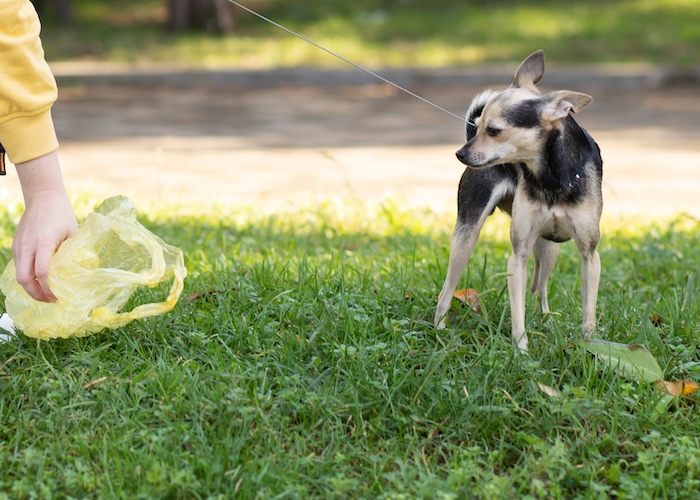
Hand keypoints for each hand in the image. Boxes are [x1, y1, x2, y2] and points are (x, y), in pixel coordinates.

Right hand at [13, 151, 76, 301]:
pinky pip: (19, 267)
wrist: (43, 197)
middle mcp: (28, 246)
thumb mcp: (73, 233)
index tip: (59, 297)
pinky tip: (39, 281)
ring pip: (19, 275)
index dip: (49, 289)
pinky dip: (27, 277)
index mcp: (44, 242)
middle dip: (36, 294)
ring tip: (46, 294)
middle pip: (24, 279)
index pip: (42, 272)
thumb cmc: (61, 215)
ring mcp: (19, 246)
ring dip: (31, 288)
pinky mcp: (16, 246)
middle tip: (50, 300)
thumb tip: (80, 273)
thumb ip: (74, 252)